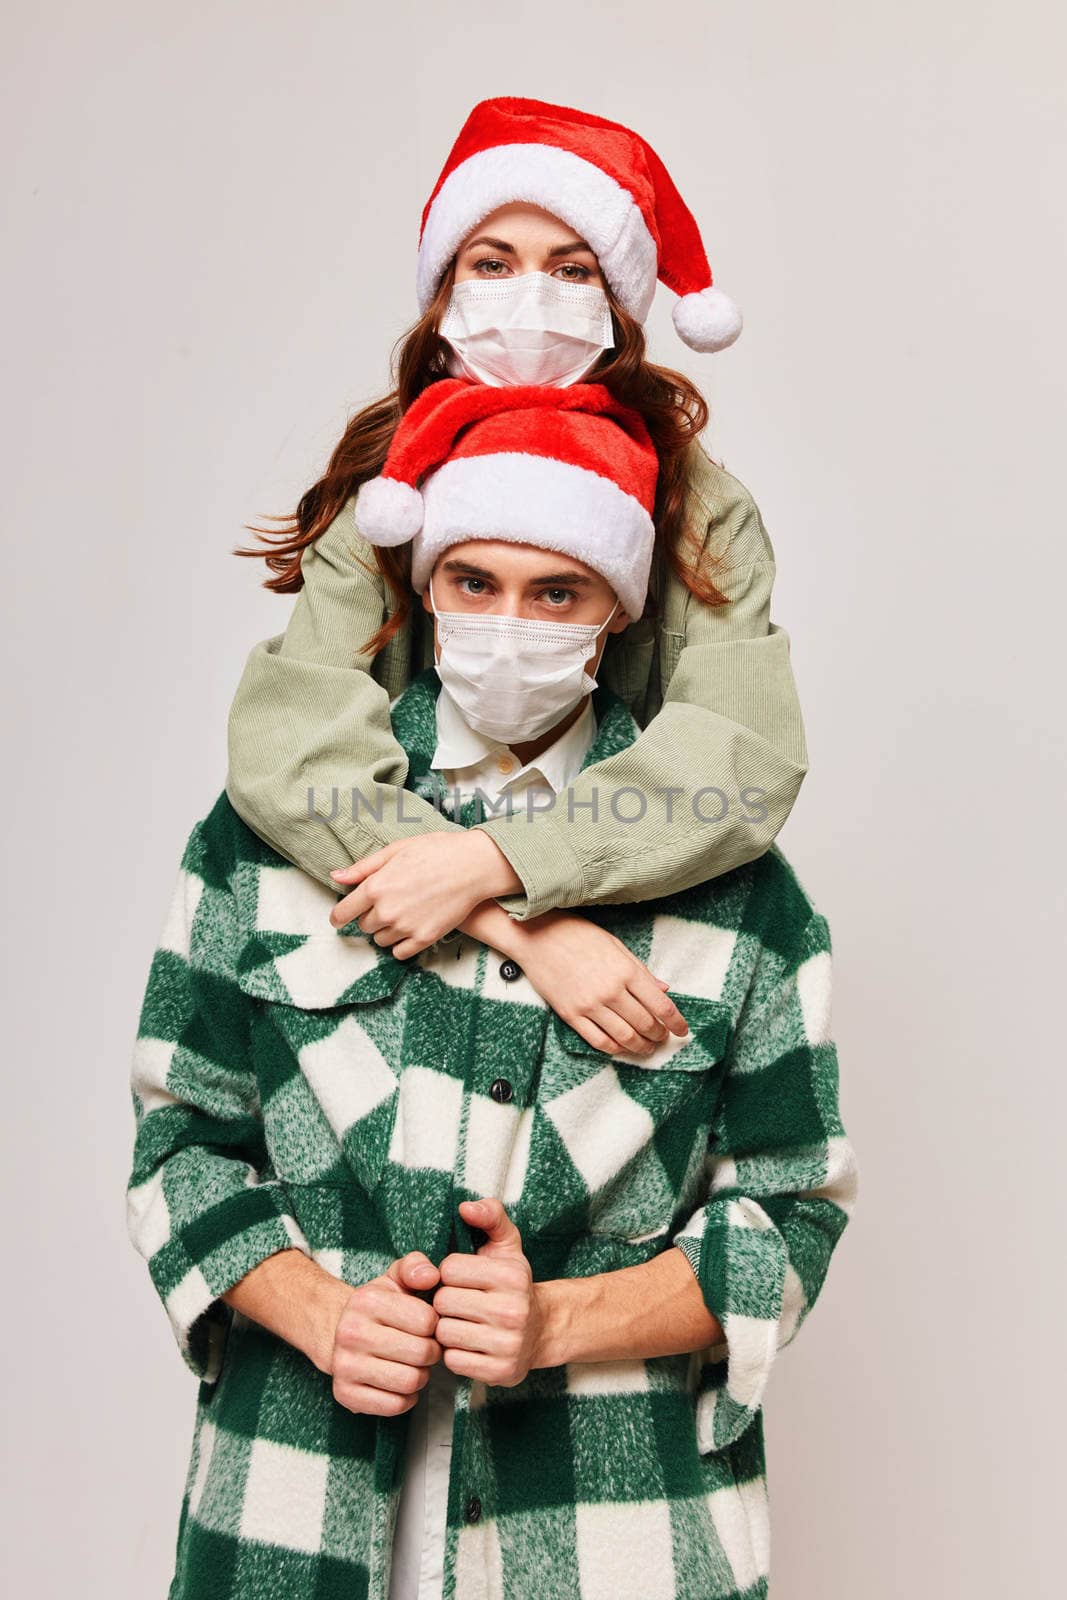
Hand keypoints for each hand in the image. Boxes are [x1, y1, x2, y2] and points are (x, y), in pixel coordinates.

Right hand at [327, 1250, 442, 1416]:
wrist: (337, 1331)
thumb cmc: (378, 1306)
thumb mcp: (395, 1278)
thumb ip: (416, 1267)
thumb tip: (432, 1276)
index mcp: (366, 1301)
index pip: (427, 1320)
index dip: (434, 1324)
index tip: (426, 1325)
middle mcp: (350, 1333)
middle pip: (421, 1353)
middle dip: (431, 1352)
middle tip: (424, 1348)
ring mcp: (345, 1366)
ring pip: (410, 1382)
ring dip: (421, 1376)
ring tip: (413, 1365)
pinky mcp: (345, 1394)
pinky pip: (395, 1406)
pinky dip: (406, 1398)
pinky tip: (399, 1382)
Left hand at [328, 832, 521, 956]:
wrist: (472, 866)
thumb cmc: (435, 852)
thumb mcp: (396, 850)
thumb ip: (363, 867)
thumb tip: (336, 876)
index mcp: (376, 887)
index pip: (343, 912)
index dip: (338, 916)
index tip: (339, 919)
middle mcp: (386, 910)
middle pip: (364, 926)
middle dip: (371, 916)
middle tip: (390, 902)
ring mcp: (405, 927)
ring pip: (381, 940)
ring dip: (386, 930)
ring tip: (404, 913)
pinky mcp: (424, 938)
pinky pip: (400, 953)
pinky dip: (401, 944)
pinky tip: (410, 929)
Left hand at [433, 1199, 542, 1386]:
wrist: (542, 1330)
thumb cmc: (513, 1284)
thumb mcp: (507, 1244)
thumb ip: (490, 1215)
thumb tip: (464, 1207)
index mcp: (511, 1275)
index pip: (448, 1268)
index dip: (449, 1273)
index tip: (462, 1278)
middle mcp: (512, 1310)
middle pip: (443, 1302)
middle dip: (446, 1301)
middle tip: (460, 1303)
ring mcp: (507, 1344)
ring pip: (444, 1332)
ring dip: (447, 1328)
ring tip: (463, 1322)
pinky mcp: (500, 1371)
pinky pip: (452, 1360)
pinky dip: (455, 1353)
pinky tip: (470, 1344)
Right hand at [507, 910, 689, 1054]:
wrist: (537, 937)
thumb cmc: (578, 935)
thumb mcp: (616, 945)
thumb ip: (641, 971)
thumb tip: (664, 989)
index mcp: (626, 970)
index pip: (661, 1005)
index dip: (676, 1022)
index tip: (683, 1030)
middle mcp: (611, 990)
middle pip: (645, 1024)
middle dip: (659, 1035)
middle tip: (663, 1038)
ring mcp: (590, 1005)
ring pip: (625, 1036)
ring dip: (641, 1046)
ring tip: (647, 1047)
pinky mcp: (571, 1015)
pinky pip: (598, 1040)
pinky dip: (615, 1048)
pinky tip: (622, 1047)